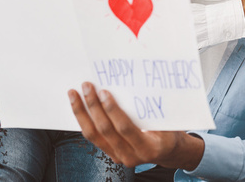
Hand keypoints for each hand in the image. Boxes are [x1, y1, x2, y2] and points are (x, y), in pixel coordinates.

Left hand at [69, 83, 203, 169]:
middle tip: (87, 87)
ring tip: (74, 95)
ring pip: (93, 136)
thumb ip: (155, 110)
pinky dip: (84, 121)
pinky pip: (93, 138)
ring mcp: (119, 157)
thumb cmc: (170, 131)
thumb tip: (141, 87)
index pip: (125, 128)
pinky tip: (80, 108)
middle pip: (105, 131)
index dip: (112, 110)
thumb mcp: (169, 121)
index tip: (104, 92)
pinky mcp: (111, 154)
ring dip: (82, 114)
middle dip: (93, 107)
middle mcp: (131, 156)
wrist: (167, 151)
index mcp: (148, 147)